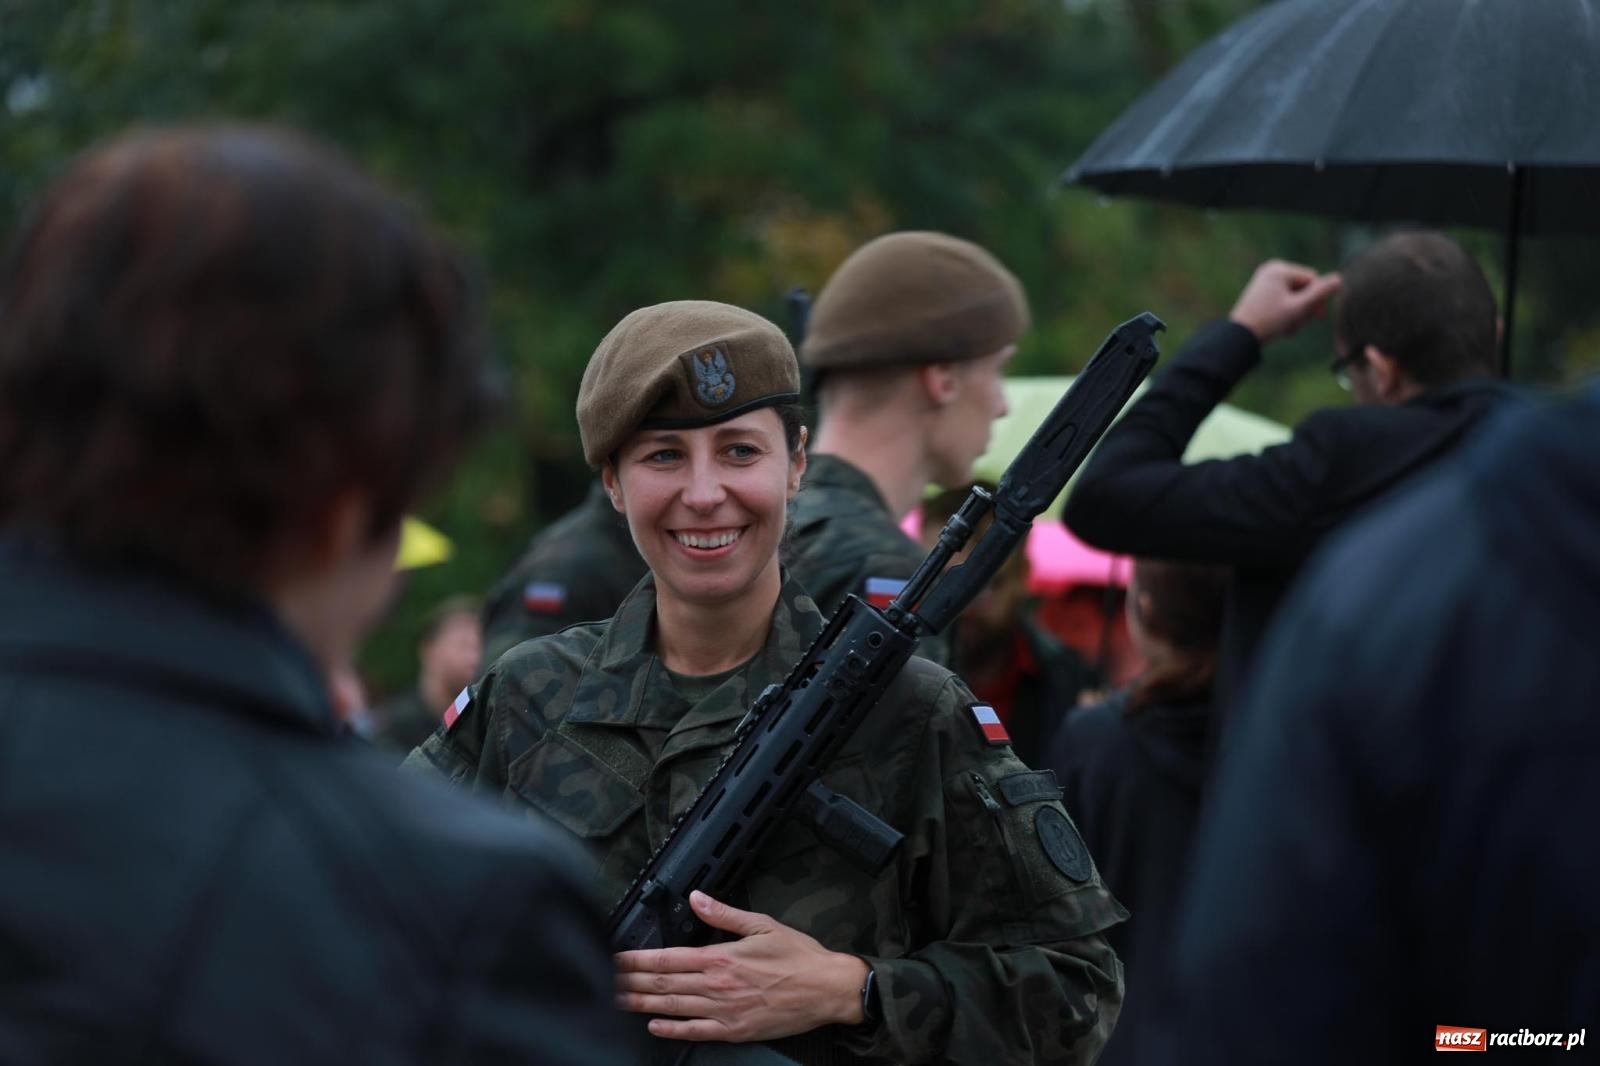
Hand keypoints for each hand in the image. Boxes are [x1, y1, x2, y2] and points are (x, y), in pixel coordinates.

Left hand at [614, 890, 869, 1042]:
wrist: (827, 989)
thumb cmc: (799, 956)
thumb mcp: (763, 925)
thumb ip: (725, 914)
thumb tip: (698, 898)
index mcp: (721, 957)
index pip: (668, 959)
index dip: (637, 960)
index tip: (615, 958)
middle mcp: (717, 986)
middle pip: (664, 984)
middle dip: (631, 982)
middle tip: (604, 980)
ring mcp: (724, 1011)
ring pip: (674, 1007)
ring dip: (643, 1003)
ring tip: (618, 1001)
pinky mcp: (735, 1030)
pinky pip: (696, 1032)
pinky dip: (673, 1029)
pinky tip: (654, 1025)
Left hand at [1228, 259, 1342, 344]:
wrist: (1239, 336)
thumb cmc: (1268, 321)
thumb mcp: (1298, 308)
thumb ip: (1320, 293)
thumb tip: (1340, 279)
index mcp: (1279, 269)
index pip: (1312, 279)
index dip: (1317, 298)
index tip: (1317, 317)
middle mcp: (1271, 270)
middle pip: (1303, 287)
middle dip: (1304, 307)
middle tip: (1296, 325)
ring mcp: (1265, 280)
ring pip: (1295, 295)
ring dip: (1296, 313)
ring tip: (1287, 328)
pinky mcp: (1262, 292)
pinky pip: (1283, 299)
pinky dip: (1286, 313)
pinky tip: (1280, 326)